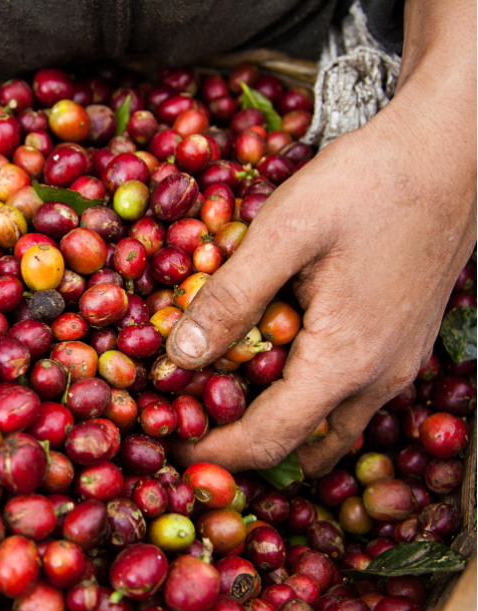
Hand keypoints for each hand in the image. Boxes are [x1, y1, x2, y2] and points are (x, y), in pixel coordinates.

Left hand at [167, 0, 476, 476]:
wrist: (448, 151)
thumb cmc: (366, 184)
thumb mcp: (282, 233)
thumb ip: (229, 299)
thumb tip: (177, 358)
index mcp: (346, 361)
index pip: (269, 440)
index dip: (214, 452)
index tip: (170, 447)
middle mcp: (380, 379)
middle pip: (301, 445)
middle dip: (241, 445)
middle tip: (188, 423)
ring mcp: (397, 364)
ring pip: (327, 425)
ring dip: (274, 424)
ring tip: (219, 397)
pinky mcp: (401, 344)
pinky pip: (346, 395)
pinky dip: (301, 396)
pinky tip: (267, 360)